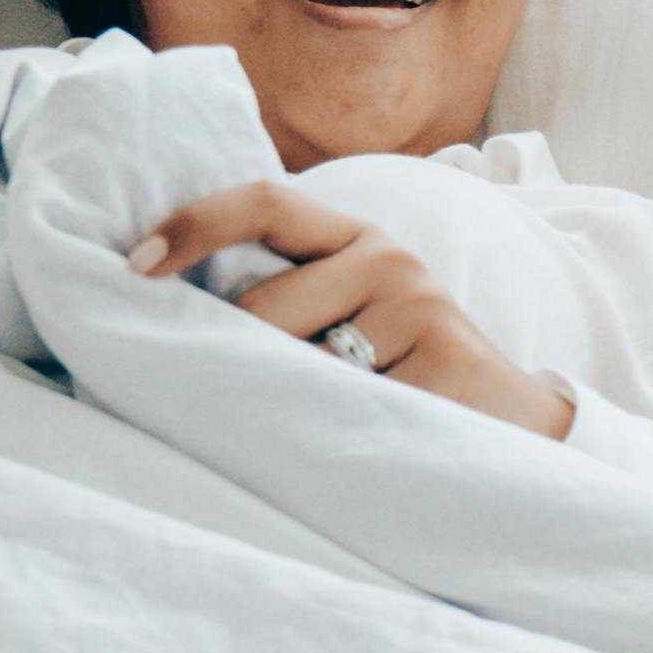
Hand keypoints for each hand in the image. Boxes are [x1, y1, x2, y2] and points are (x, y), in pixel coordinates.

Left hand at [125, 179, 575, 441]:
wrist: (519, 431)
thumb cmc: (407, 380)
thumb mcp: (348, 324)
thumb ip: (285, 304)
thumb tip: (170, 321)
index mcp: (355, 237)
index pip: (266, 202)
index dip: (194, 225)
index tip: (134, 265)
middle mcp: (389, 256)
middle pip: (263, 309)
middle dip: (238, 365)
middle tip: (238, 408)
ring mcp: (420, 306)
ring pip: (300, 365)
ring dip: (292, 409)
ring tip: (326, 432)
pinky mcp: (443, 361)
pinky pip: (347, 409)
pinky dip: (334, 440)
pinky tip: (364, 451)